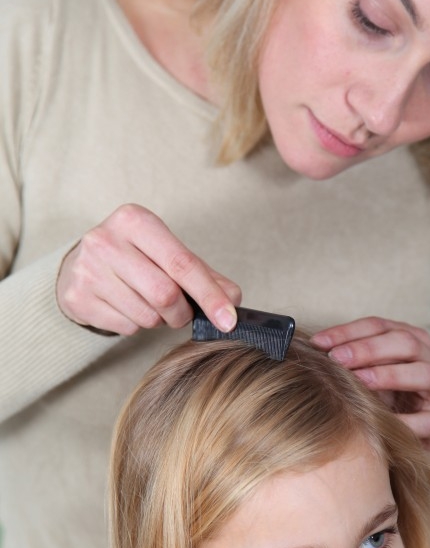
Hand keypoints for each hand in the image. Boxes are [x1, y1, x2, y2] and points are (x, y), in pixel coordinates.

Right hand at [56, 203, 241, 335]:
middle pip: (165, 294)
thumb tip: (233, 300)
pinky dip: (137, 326)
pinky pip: (126, 327)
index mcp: (135, 220)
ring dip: (158, 320)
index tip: (228, 319)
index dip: (210, 295)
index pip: (182, 263)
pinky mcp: (77, 298)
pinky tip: (127, 308)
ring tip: (149, 304)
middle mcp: (106, 240)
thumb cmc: (136, 258)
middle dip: (181, 312)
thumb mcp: (168, 255)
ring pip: (146, 315)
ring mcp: (88, 269)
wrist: (79, 266)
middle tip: (179, 312)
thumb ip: (204, 275)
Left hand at [312, 316, 429, 453]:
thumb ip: (346, 361)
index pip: (381, 326)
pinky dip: (404, 421)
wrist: (402, 445)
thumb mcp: (363, 377)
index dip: (349, 331)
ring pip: (424, 373)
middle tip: (337, 359)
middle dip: (368, 348)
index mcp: (411, 343)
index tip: (319, 342)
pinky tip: (380, 422)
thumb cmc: (380, 404)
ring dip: (388, 375)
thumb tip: (312, 349)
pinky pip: (429, 420)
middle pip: (406, 342)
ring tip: (359, 382)